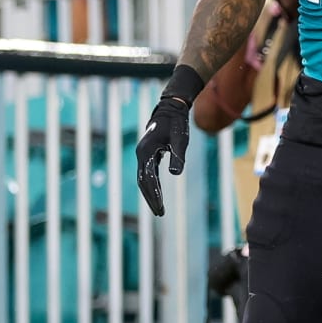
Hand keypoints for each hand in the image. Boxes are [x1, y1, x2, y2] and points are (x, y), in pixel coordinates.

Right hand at [136, 95, 191, 215]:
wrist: (170, 109)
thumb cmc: (176, 123)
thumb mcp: (180, 139)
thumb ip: (178, 155)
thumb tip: (175, 174)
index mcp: (146, 151)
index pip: (147, 178)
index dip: (153, 193)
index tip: (160, 206)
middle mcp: (141, 154)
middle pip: (142, 182)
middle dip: (150, 198)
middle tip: (159, 213)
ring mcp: (144, 155)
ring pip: (143, 179)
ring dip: (150, 194)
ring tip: (159, 208)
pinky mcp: (149, 155)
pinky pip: (148, 174)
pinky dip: (152, 185)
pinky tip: (158, 194)